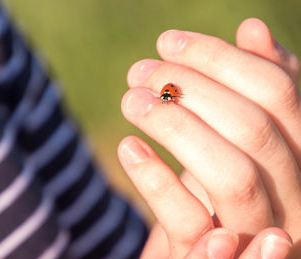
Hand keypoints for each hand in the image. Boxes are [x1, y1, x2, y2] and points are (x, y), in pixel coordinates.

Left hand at [119, 18, 300, 256]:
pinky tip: (127, 148)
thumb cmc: (216, 188)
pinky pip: (191, 219)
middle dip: (191, 88)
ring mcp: (259, 234)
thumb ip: (251, 89)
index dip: (220, 58)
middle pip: (255, 128)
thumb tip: (253, 28)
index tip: (167, 43)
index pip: (277, 91)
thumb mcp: (236, 139)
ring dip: (175, 127)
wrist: (201, 250)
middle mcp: (296, 198)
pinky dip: (157, 180)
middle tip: (139, 71)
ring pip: (233, 175)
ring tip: (131, 100)